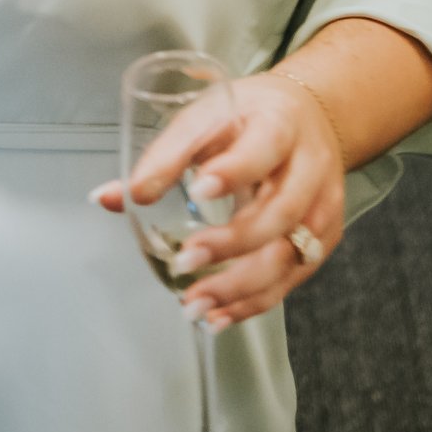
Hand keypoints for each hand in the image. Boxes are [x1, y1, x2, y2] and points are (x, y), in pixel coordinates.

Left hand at [93, 71, 346, 329]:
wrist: (312, 116)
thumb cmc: (249, 115)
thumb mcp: (207, 116)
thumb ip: (162, 157)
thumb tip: (106, 198)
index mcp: (280, 124)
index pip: (263, 148)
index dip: (234, 172)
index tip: (198, 191)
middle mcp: (310, 167)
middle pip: (280, 212)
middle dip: (231, 244)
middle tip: (184, 262)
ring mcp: (322, 206)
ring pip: (289, 255)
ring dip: (239, 287)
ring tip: (192, 304)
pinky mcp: (325, 237)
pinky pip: (291, 278)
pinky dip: (253, 302)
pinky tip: (218, 315)